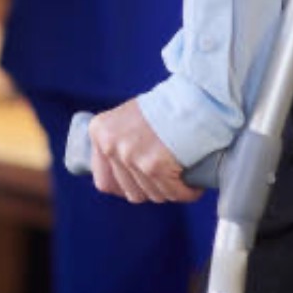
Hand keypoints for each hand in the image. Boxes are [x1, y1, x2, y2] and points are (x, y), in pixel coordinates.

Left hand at [89, 98, 203, 204]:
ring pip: (152, 194)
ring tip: (181, 179)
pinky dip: (185, 192)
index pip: (104, 181)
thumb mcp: (128, 119)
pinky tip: (193, 185)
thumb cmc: (165, 106)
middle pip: (130, 191)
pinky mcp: (153, 166)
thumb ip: (120, 143)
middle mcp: (110, 145)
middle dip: (151, 189)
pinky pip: (171, 193)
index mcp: (100, 132)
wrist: (190, 98)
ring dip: (169, 191)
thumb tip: (124, 173)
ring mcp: (130, 156)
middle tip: (166, 181)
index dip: (124, 188)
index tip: (139, 186)